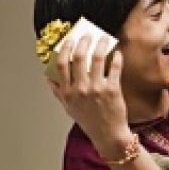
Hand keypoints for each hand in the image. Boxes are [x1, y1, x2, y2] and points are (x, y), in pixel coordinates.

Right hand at [48, 35, 130, 154]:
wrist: (108, 134)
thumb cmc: (89, 121)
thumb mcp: (69, 108)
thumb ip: (59, 92)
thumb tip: (49, 79)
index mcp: (68, 91)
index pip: (61, 64)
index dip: (65, 49)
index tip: (70, 40)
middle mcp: (81, 88)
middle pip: (79, 57)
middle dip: (84, 42)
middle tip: (89, 35)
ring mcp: (97, 88)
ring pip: (97, 59)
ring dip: (101, 45)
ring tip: (105, 39)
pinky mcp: (113, 90)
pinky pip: (114, 68)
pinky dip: (116, 58)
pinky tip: (117, 53)